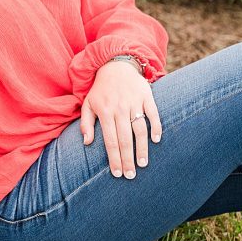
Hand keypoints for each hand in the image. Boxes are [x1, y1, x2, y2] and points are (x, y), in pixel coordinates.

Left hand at [80, 60, 161, 178]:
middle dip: (127, 159)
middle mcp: (119, 108)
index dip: (114, 158)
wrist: (116, 64)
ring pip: (139, 129)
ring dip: (142, 148)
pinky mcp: (146, 96)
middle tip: (131, 175)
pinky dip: (156, 126)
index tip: (116, 173)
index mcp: (105, 111)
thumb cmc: (101, 89)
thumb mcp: (88, 103)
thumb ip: (86, 123)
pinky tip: (156, 140)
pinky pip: (153, 113)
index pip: (110, 140)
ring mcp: (134, 102)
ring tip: (143, 164)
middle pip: (125, 139)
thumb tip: (86, 142)